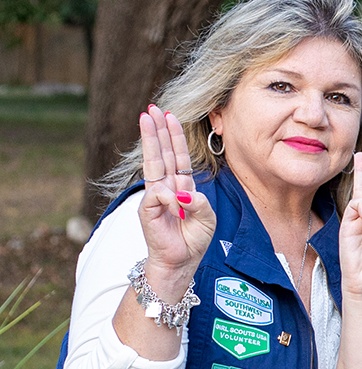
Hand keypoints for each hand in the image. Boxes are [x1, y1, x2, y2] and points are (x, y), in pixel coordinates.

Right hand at [137, 104, 214, 278]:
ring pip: (153, 162)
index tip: (170, 116)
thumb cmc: (193, 239)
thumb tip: (181, 193)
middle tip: (152, 107)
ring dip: (151, 139)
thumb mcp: (206, 218)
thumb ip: (198, 203)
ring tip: (146, 117)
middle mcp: (166, 186)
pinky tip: (175, 208)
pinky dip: (170, 199)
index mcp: (181, 186)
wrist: (180, 261)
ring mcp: (155, 196)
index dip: (174, 136)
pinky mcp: (147, 209)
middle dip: (158, 129)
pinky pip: (159, 194)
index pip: (177, 156)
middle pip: (162, 152)